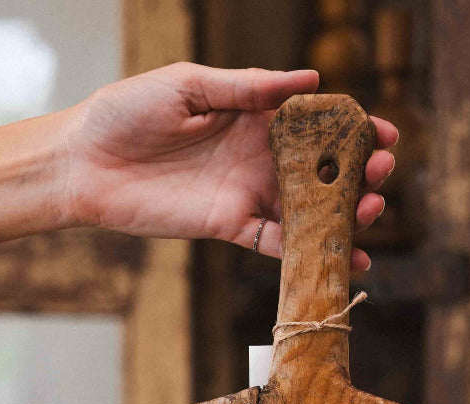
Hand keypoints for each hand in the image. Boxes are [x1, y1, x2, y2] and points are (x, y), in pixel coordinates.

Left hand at [58, 63, 397, 270]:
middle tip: (381, 177)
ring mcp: (247, 194)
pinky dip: (308, 252)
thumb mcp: (188, 85)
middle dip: (358, 173)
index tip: (384, 134)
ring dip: (343, 214)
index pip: (315, 123)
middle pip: (321, 168)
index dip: (353, 128)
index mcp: (253, 115)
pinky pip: (277, 243)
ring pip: (307, 208)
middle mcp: (257, 156)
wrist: (86, 163)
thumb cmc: (127, 112)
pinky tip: (340, 258)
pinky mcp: (231, 227)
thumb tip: (308, 79)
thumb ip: (248, 87)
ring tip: (369, 214)